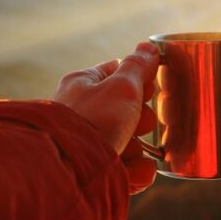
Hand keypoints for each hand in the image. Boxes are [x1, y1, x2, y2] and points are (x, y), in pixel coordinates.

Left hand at [52, 42, 159, 193]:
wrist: (69, 170)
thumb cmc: (94, 120)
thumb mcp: (122, 88)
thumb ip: (138, 68)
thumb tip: (148, 47)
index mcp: (82, 85)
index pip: (113, 73)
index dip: (137, 79)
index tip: (151, 88)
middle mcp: (79, 113)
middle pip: (122, 111)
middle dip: (141, 119)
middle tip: (144, 123)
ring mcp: (84, 144)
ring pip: (124, 141)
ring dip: (138, 149)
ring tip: (141, 155)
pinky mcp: (92, 171)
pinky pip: (121, 168)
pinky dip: (133, 170)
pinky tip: (139, 172)